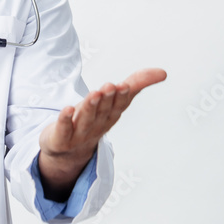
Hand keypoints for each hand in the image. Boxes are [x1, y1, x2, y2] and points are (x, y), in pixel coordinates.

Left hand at [37, 68, 166, 200]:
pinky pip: (64, 128)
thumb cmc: (93, 120)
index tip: (124, 85)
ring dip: (90, 107)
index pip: (118, 106)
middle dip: (107, 99)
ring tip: (94, 94)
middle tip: (110, 87)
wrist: (68, 151)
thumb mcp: (114, 100)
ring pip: (86, 119)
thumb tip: (162, 72)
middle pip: (102, 111)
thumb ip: (136, 84)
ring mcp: (79, 133)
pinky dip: (65, 120)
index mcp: (110, 115)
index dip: (121, 96)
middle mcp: (97, 124)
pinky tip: (67, 110)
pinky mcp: (61, 137)